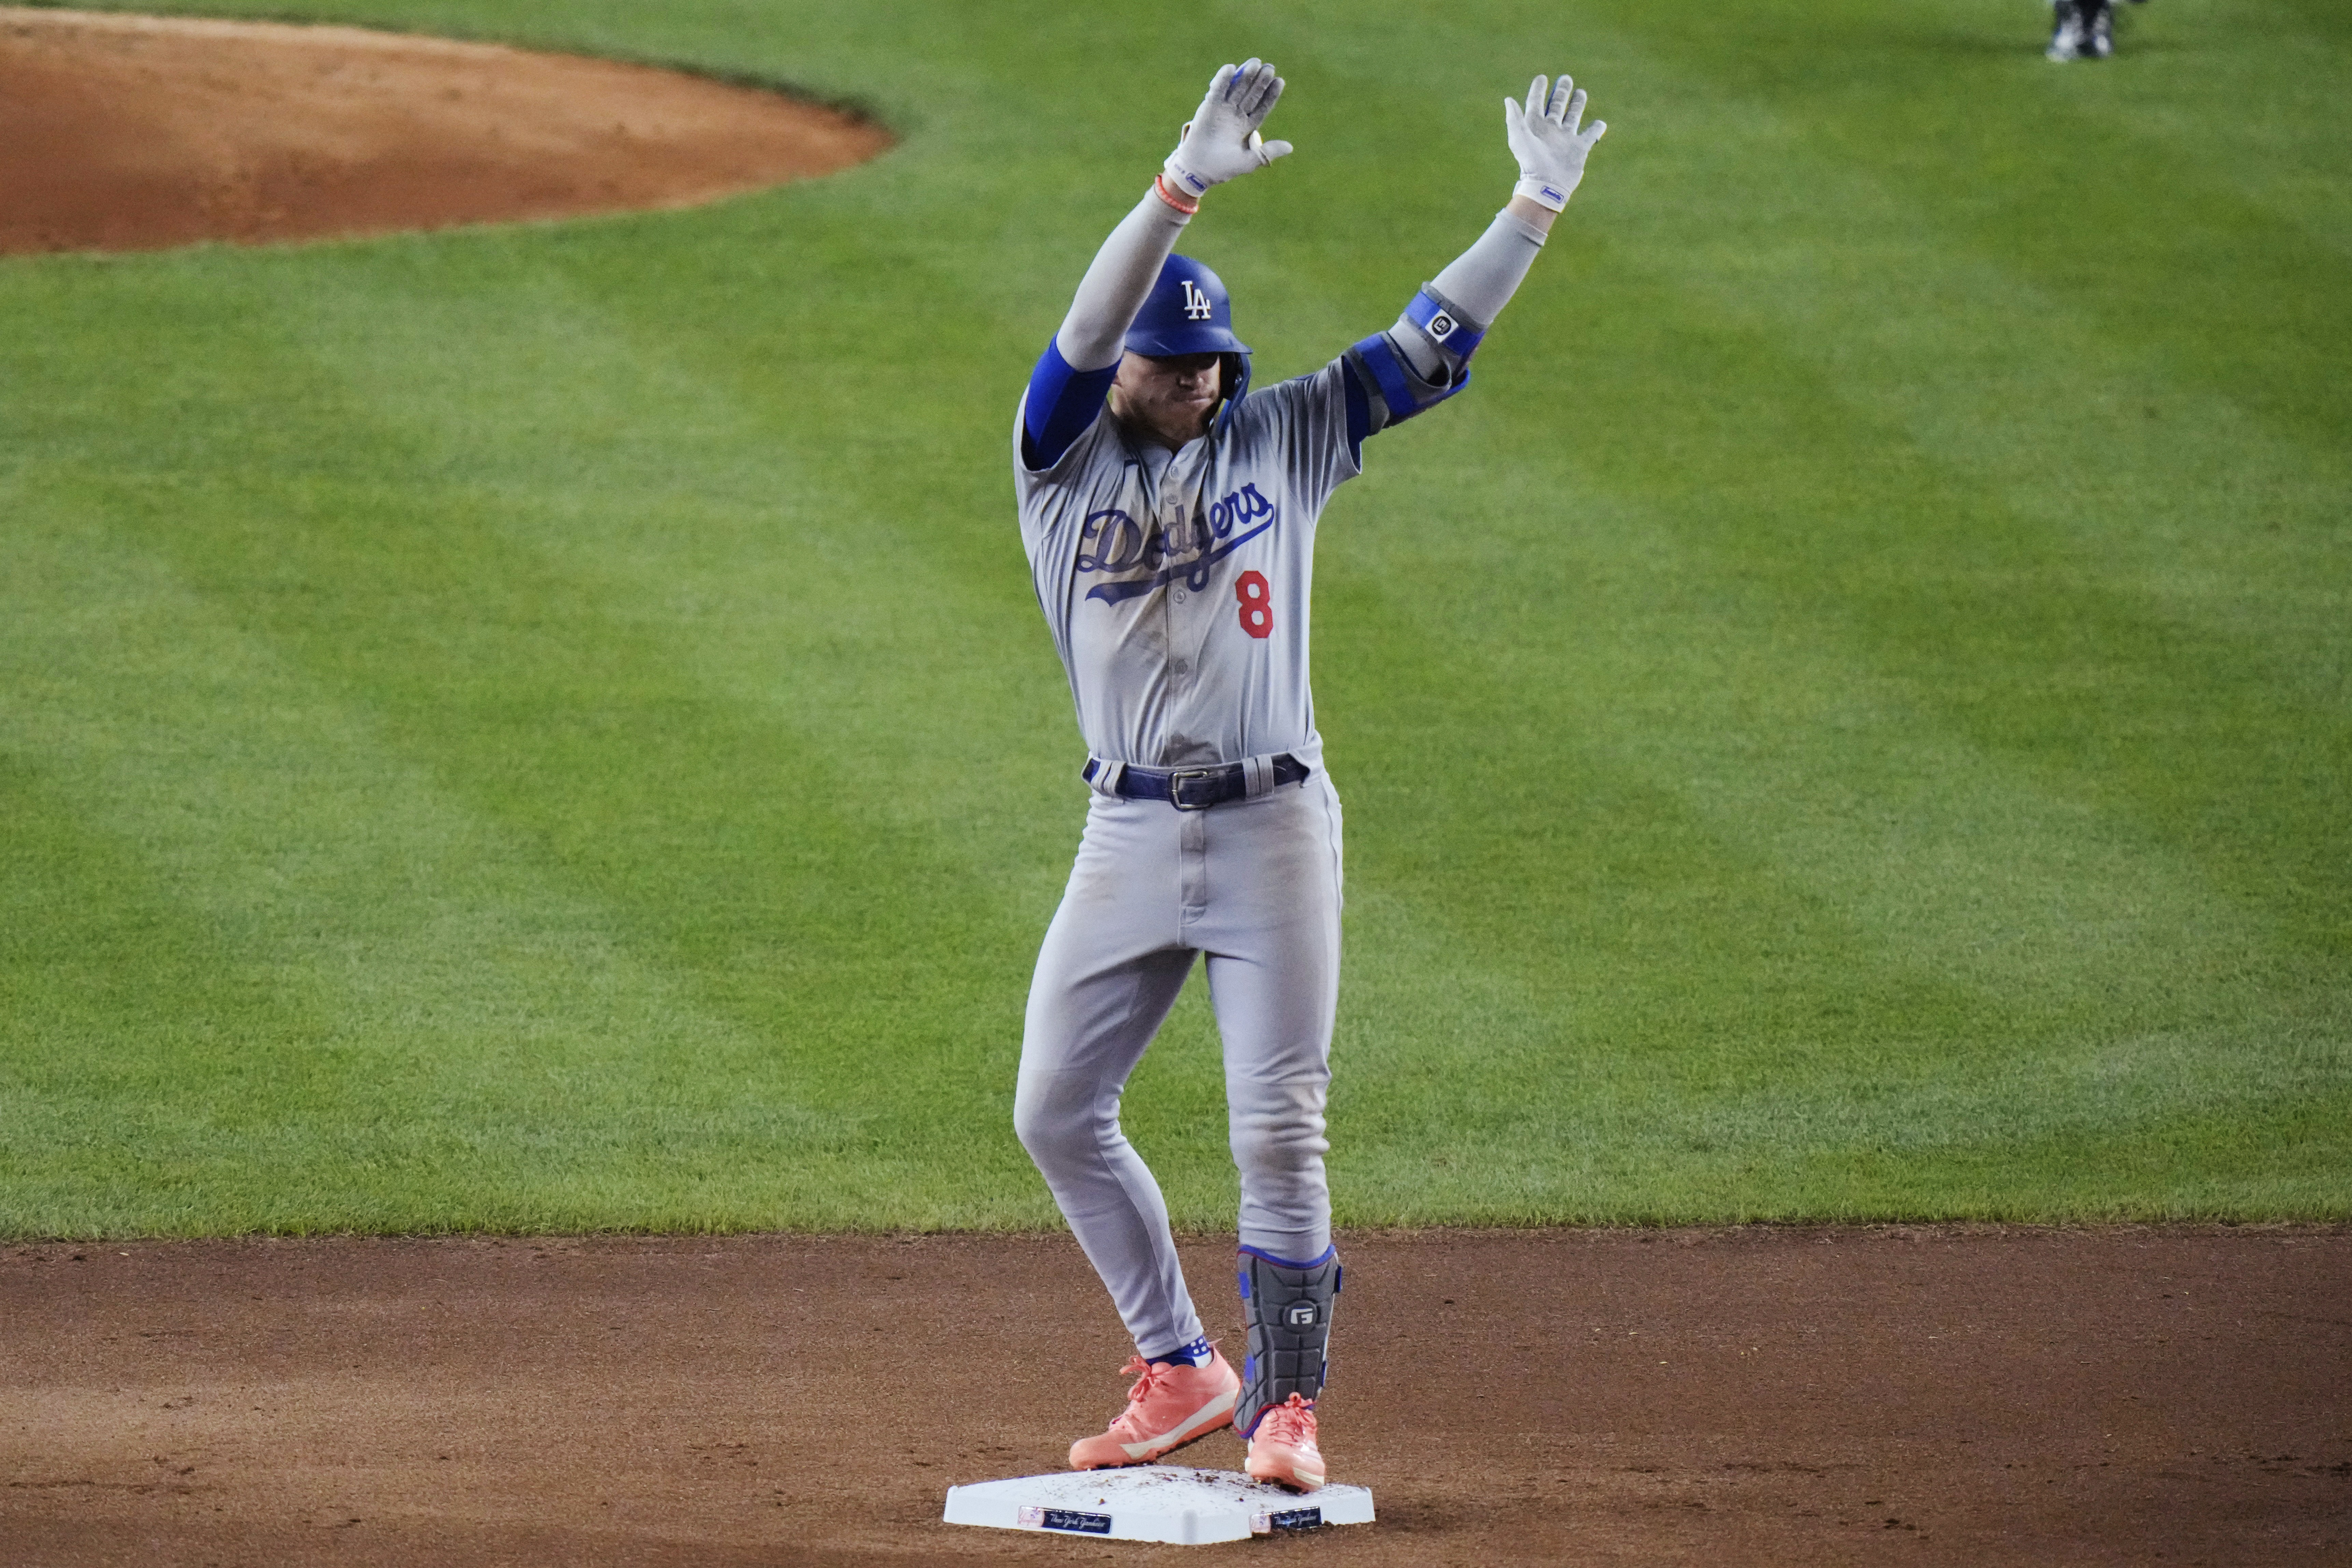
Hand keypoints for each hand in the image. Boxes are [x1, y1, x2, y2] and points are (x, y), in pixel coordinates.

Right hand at [1163, 59, 1292, 198]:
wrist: (1198, 169)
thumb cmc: (1223, 168)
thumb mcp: (1248, 161)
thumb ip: (1267, 153)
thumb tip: (1290, 148)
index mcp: (1248, 126)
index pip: (1263, 106)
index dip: (1271, 94)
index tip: (1280, 81)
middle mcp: (1237, 115)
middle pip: (1251, 94)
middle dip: (1260, 81)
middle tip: (1269, 67)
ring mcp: (1223, 109)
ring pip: (1237, 88)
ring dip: (1245, 76)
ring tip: (1255, 63)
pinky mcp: (1208, 107)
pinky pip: (1217, 90)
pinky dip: (1222, 79)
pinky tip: (1231, 68)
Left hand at [1504, 74, 1605, 210]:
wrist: (1546, 184)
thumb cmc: (1531, 162)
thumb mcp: (1519, 138)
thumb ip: (1514, 118)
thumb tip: (1508, 100)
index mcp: (1535, 125)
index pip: (1536, 102)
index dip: (1538, 90)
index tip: (1542, 78)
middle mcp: (1551, 130)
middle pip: (1557, 106)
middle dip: (1561, 92)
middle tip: (1565, 79)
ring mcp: (1566, 138)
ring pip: (1573, 116)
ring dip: (1577, 104)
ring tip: (1580, 92)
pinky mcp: (1579, 148)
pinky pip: (1590, 135)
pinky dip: (1596, 128)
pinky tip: (1600, 123)